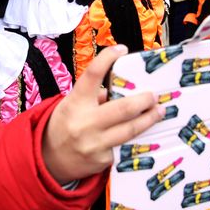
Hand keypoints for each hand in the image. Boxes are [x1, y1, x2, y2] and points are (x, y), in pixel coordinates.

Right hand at [42, 45, 163, 183]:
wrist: (50, 159)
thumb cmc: (64, 126)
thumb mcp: (72, 106)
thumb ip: (95, 96)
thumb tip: (123, 88)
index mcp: (75, 103)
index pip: (91, 75)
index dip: (107, 59)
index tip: (121, 49)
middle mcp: (85, 122)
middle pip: (122, 108)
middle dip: (143, 100)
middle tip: (154, 95)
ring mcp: (95, 143)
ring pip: (130, 130)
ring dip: (149, 119)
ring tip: (159, 111)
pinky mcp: (104, 160)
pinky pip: (126, 146)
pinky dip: (138, 138)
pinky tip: (148, 133)